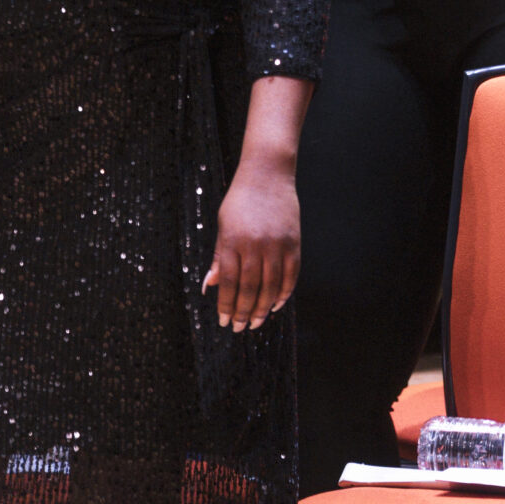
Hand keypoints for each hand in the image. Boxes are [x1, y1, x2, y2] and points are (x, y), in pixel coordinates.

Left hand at [205, 159, 298, 331]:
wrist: (267, 175)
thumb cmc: (240, 201)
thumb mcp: (223, 227)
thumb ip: (218, 258)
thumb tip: (209, 287)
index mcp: (233, 242)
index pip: (228, 282)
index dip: (226, 305)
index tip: (224, 321)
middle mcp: (255, 245)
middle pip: (249, 287)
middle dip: (243, 311)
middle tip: (240, 328)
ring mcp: (277, 243)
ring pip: (271, 284)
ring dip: (263, 307)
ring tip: (256, 322)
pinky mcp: (294, 241)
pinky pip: (291, 273)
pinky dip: (285, 291)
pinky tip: (277, 303)